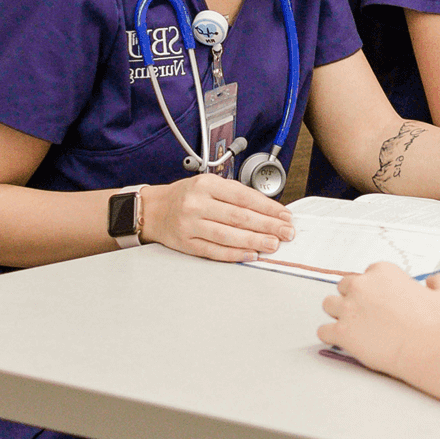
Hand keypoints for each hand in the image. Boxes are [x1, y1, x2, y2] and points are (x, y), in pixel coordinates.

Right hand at [140, 173, 294, 261]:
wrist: (153, 209)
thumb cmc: (186, 196)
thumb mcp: (209, 184)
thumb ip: (235, 195)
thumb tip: (269, 210)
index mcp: (206, 184)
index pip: (244, 196)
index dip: (268, 208)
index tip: (285, 216)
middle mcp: (197, 203)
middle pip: (239, 217)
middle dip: (267, 226)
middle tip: (286, 232)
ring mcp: (190, 225)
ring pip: (228, 235)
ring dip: (255, 241)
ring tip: (273, 244)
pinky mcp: (186, 244)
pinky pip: (214, 251)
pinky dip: (235, 254)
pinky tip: (251, 254)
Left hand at [319, 263, 439, 375]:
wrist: (424, 349)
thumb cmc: (434, 324)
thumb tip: (434, 279)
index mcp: (383, 272)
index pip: (367, 275)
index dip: (373, 289)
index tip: (380, 301)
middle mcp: (361, 285)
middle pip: (344, 286)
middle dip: (352, 298)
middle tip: (365, 313)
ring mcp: (348, 308)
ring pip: (329, 305)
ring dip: (337, 313)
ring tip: (350, 325)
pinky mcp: (341, 331)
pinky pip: (323, 331)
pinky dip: (330, 336)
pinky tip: (341, 341)